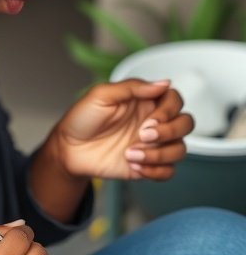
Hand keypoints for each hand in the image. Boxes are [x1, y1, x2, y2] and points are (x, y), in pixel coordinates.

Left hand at [50, 79, 193, 181]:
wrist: (68, 149)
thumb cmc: (82, 118)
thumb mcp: (101, 95)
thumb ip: (132, 87)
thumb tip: (164, 82)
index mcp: (145, 101)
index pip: (175, 99)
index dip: (169, 110)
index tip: (150, 118)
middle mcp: (153, 121)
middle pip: (186, 123)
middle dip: (169, 131)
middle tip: (142, 135)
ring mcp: (152, 144)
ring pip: (180, 149)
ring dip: (159, 154)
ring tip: (130, 153)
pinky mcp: (148, 165)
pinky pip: (169, 171)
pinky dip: (155, 170)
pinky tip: (133, 165)